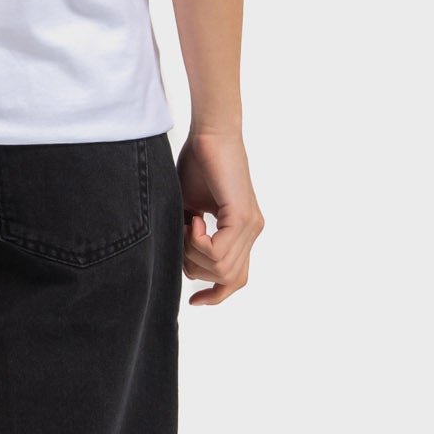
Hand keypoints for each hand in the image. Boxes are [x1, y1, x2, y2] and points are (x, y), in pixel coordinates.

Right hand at [178, 130, 263, 307]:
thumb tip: (181, 265)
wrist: (210, 133)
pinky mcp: (243, 217)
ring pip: (221, 269)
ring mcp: (251, 226)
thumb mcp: (188, 209)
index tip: (195, 301)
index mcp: (242, 232)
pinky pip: (219, 252)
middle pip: (227, 280)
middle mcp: (252, 232)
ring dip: (194, 252)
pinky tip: (194, 218)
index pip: (237, 279)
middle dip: (195, 266)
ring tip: (187, 222)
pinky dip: (199, 242)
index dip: (217, 295)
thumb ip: (189, 238)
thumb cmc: (197, 164)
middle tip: (183, 232)